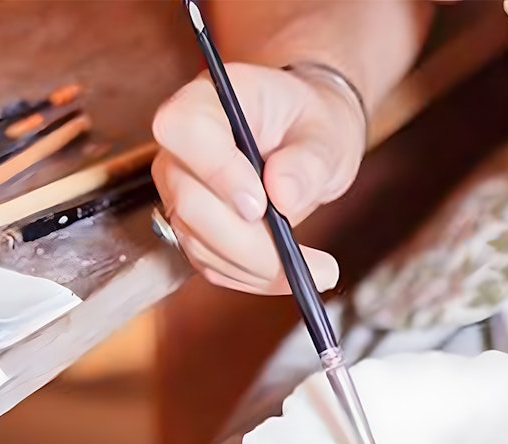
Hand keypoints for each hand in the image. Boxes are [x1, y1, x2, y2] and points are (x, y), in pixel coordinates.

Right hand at [152, 63, 364, 293]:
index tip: (261, 205)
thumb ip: (308, 159)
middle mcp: (181, 148)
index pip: (183, 128)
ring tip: (320, 270)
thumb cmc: (312, 124)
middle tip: (305, 259)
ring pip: (199, 243)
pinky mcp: (194, 228)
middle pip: (189, 202)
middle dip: (247, 242)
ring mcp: (181, 191)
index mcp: (208, 100)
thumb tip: (283, 196)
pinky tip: (294, 273)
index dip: (216, 171)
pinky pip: (212, 264)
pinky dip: (254, 278)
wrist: (306, 140)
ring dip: (258, 269)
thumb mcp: (327, 132)